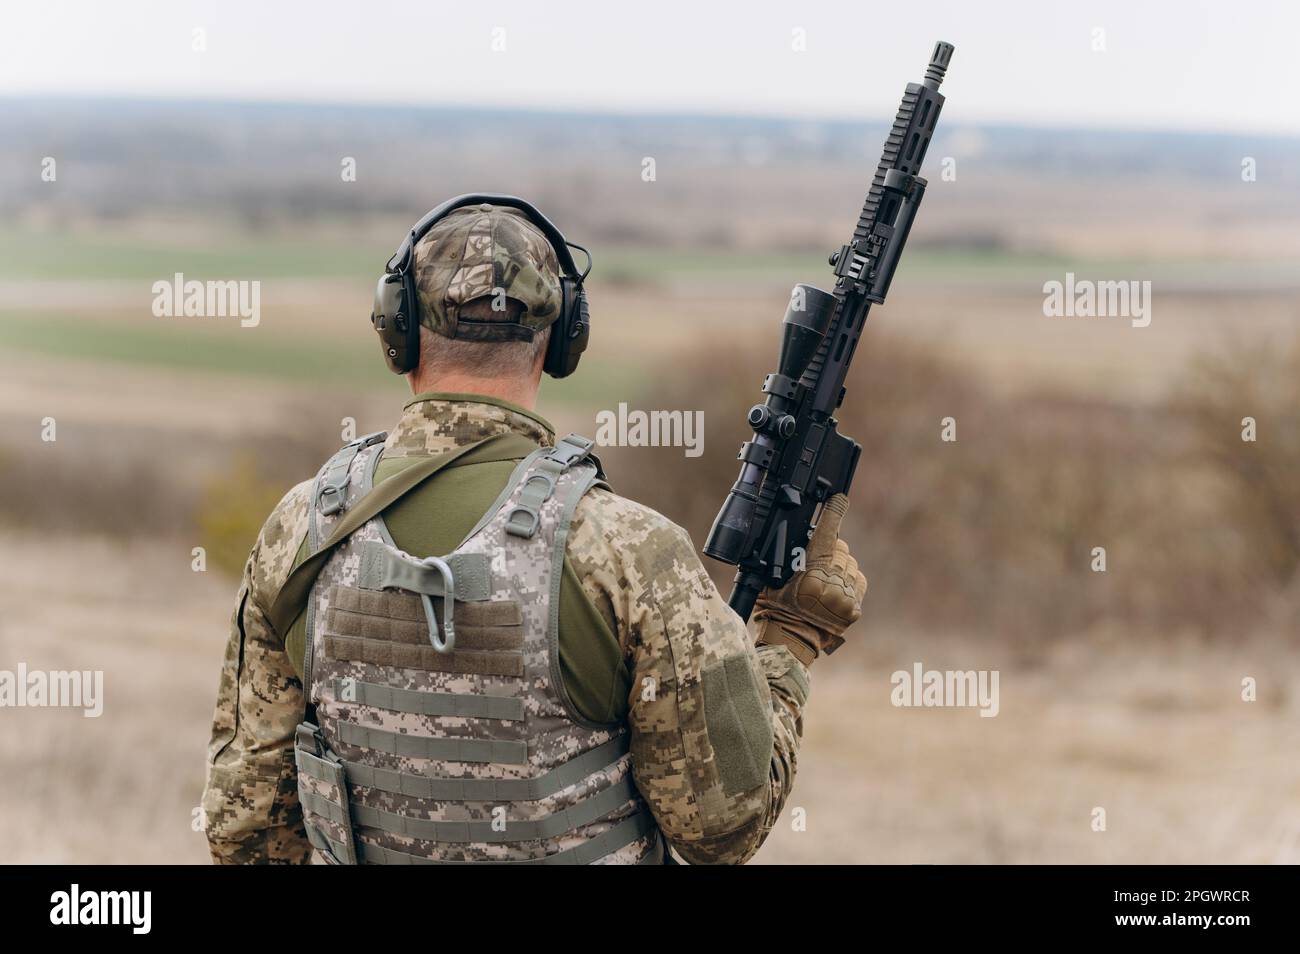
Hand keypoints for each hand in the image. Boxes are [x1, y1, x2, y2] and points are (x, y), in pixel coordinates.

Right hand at [752, 494, 866, 664]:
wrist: (791, 640)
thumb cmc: (776, 609)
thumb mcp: (773, 578)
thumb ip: (790, 555)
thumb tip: (804, 533)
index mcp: (809, 572)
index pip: (826, 534)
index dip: (833, 512)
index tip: (839, 497)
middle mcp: (831, 582)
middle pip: (840, 548)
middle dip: (829, 550)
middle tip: (814, 563)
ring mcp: (845, 596)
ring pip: (850, 564)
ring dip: (839, 566)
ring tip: (822, 580)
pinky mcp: (855, 608)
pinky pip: (857, 581)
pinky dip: (848, 581)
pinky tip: (834, 590)